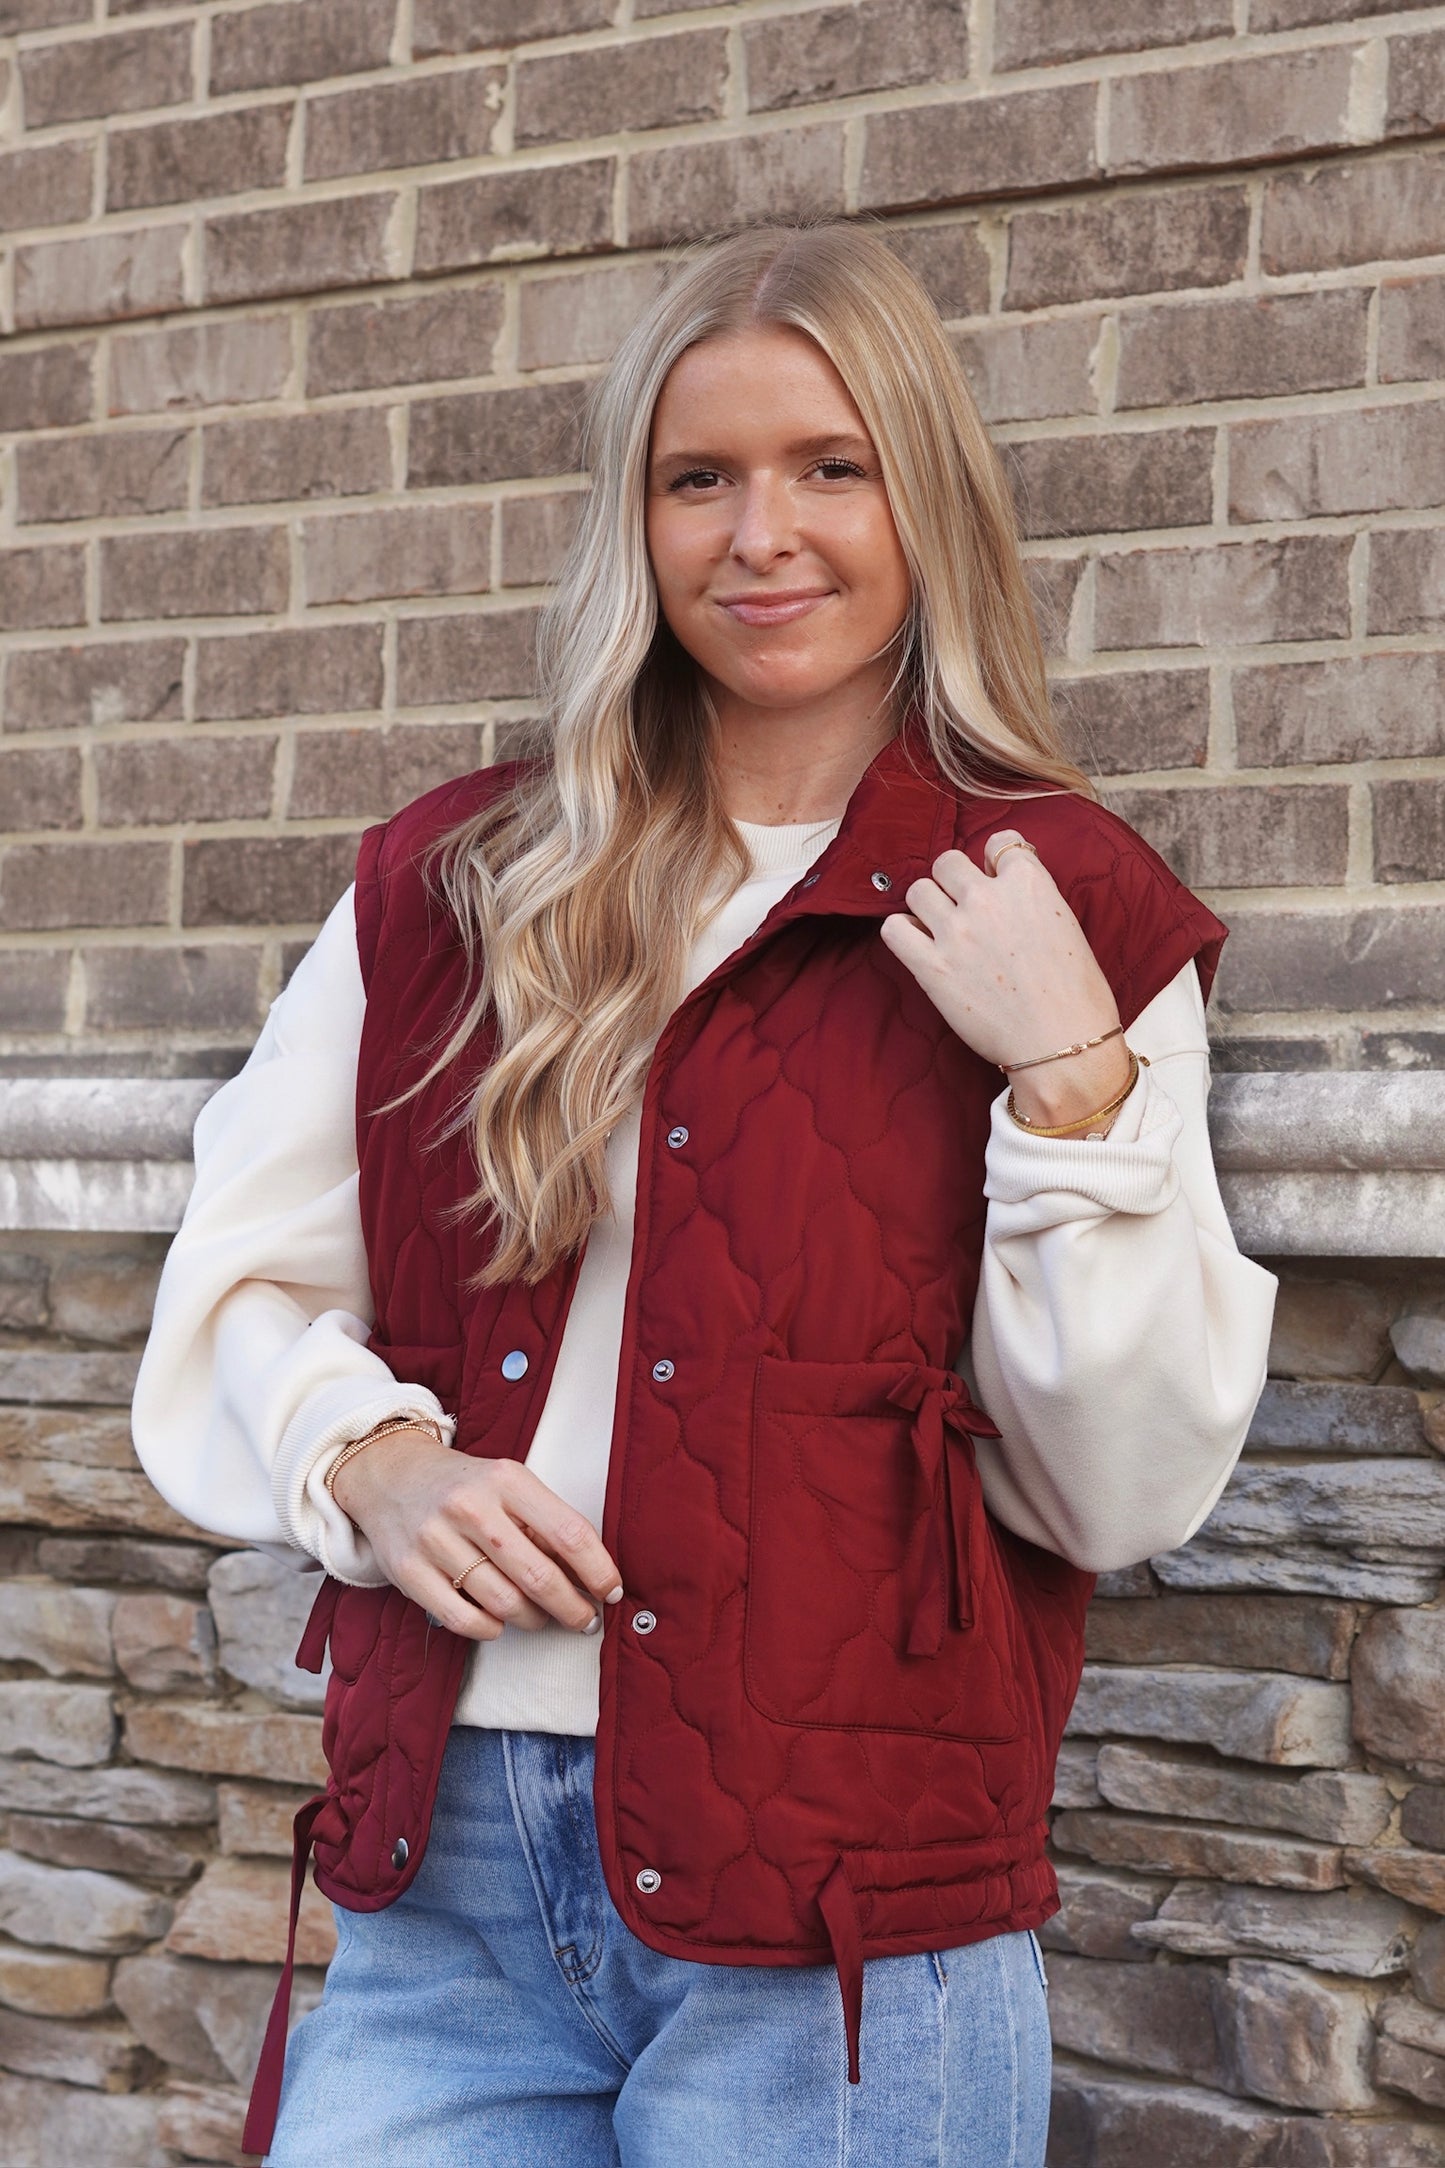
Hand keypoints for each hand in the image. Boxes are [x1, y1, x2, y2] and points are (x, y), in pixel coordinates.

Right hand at [330, 1426, 622, 1642]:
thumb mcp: (509, 1483)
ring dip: (533, 1620)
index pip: (569, 1533)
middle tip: (586, 1620)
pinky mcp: (409, 1571)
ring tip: (541, 1618)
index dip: (599, 1570)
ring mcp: (436, 1539)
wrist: (392, 1476)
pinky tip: (498, 1622)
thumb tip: (590, 1576)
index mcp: (506, 1479)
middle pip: (539, 1576)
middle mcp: (471, 1507)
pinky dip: (491, 1630)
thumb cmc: (466, 1487)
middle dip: (573, 1608)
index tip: (612, 1592)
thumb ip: (544, 1522)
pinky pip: (464, 1620)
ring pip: (504, 1603)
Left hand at [878, 828, 1132, 1127]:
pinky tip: (919, 946)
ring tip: (940, 929)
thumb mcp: (1067, 927)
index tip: (993, 877)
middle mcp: (988, 899)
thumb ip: (1033, 898)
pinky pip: (894, 929)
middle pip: (947, 862)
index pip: (1000, 843)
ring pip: (917, 889)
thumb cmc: (1076, 995)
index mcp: (1029, 884)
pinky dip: (902, 933)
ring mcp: (956, 931)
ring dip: (927, 906)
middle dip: (953, 882)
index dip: (994, 860)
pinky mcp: (931, 966)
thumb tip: (1004, 888)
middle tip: (962, 908)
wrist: (1064, 1044)